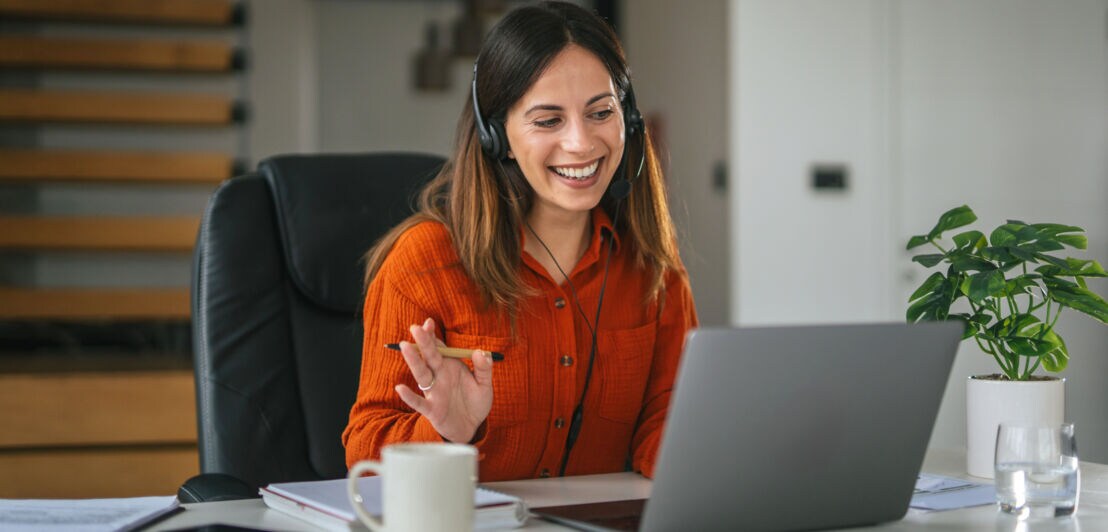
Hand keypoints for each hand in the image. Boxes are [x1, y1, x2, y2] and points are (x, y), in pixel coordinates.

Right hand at [394, 318, 494, 442]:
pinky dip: (409, 396)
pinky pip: (419, 403)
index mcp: (450, 367)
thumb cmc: (475, 403)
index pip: (439, 348)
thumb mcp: (484, 384)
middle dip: (423, 342)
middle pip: (429, 357)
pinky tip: (400, 388)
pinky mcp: (432, 410)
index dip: (432, 335)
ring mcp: (434, 393)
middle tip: (415, 327)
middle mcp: (439, 377)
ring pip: (422, 374)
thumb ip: (484, 368)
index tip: (428, 323)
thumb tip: (481, 351)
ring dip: (414, 361)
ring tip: (406, 347)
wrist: (471, 427)